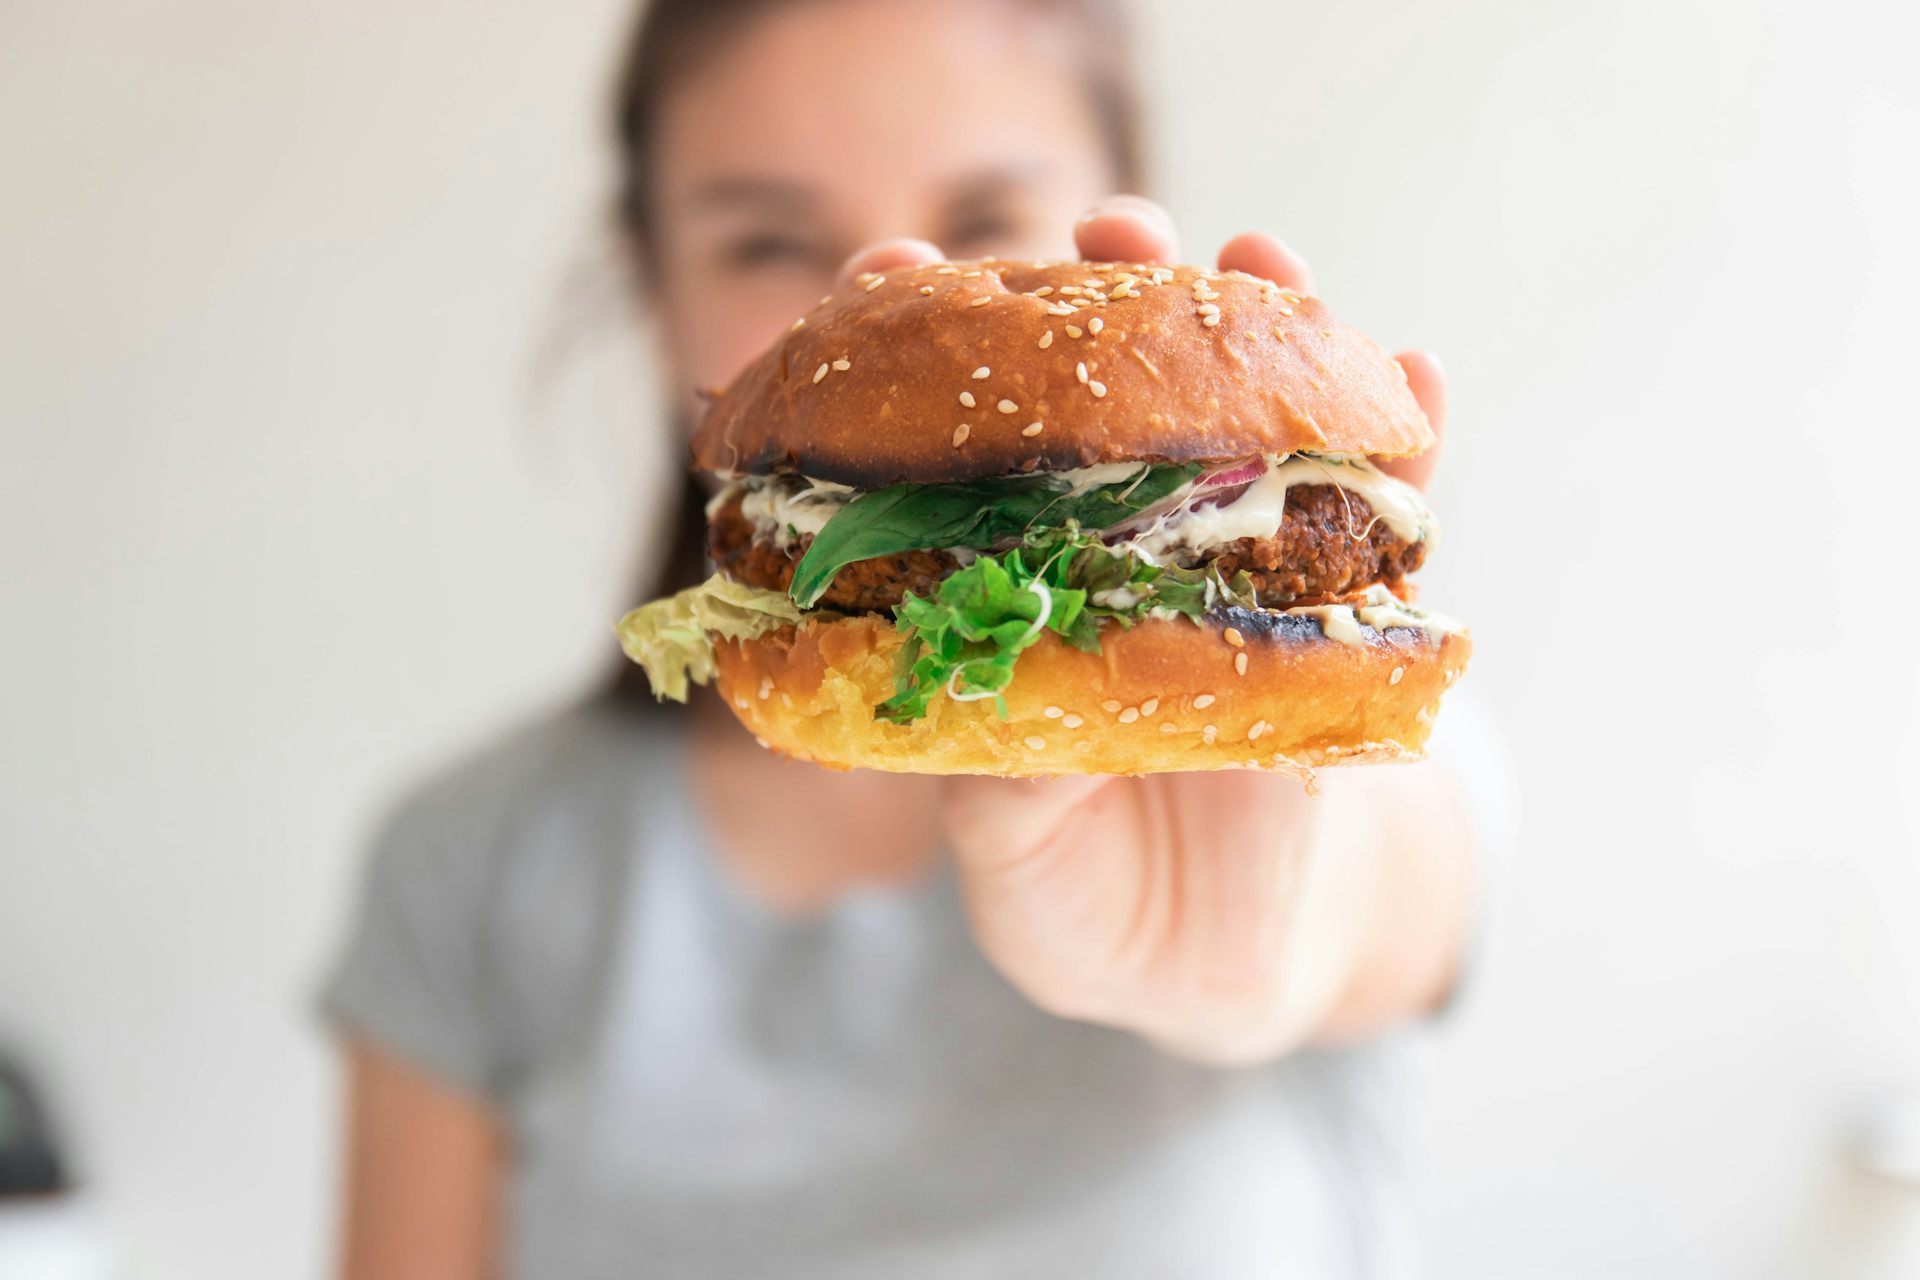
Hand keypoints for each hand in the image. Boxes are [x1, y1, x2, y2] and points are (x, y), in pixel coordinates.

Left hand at [837, 200, 1470, 1063]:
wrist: (1230, 962)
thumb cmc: (1093, 909)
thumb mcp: (1024, 878)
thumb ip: (1007, 807)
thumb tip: (1019, 730)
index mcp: (1014, 594)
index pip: (960, 451)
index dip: (928, 363)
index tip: (897, 280)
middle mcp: (1121, 552)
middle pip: (1113, 397)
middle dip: (1109, 297)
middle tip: (1105, 228)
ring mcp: (1236, 565)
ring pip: (1254, 419)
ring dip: (1264, 325)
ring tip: (1258, 256)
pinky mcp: (1344, 608)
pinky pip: (1388, 515)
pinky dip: (1407, 441)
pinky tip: (1413, 379)